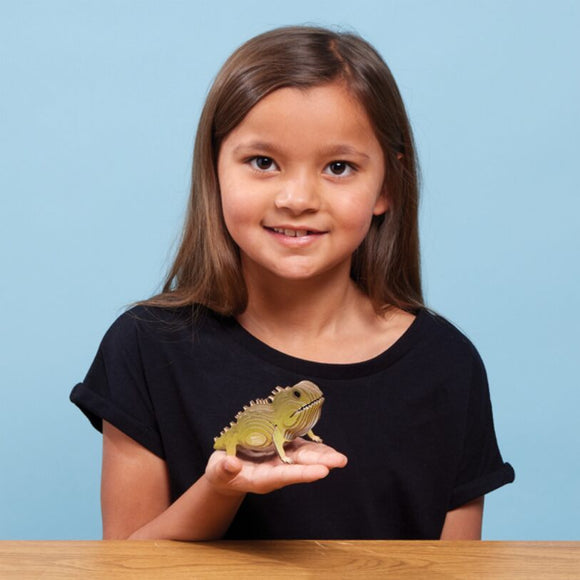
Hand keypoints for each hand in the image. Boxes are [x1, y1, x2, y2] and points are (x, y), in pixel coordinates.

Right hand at [205, 438, 347, 495]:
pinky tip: (326, 446)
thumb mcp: (218, 471)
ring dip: (322, 455)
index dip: (302, 473)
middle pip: (301, 465)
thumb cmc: (221, 472)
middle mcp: (276, 469)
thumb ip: (224, 469)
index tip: (322, 472)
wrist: (226, 469)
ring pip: (304, 456)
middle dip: (320, 462)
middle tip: (340, 461)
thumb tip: (232, 464)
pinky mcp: (282, 448)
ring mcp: (281, 458)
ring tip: (340, 458)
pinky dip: (313, 445)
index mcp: (262, 478)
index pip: (284, 475)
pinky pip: (300, 445)